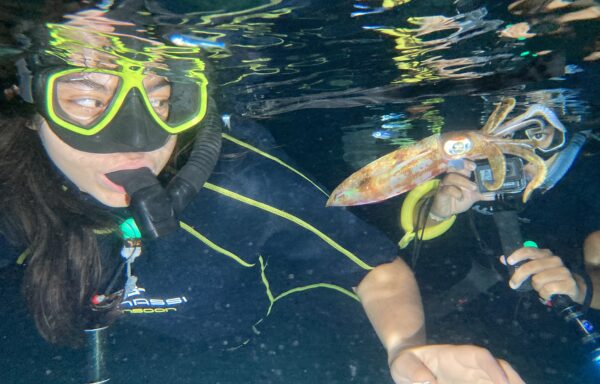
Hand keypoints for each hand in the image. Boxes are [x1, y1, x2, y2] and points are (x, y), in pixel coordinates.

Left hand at [389, 344, 524, 383]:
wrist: (409, 366)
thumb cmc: (406, 363)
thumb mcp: (401, 364)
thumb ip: (412, 371)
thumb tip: (427, 382)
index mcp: (456, 354)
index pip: (481, 356)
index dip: (493, 368)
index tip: (503, 383)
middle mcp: (472, 366)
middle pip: (501, 369)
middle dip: (514, 381)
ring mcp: (477, 378)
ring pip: (503, 381)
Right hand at [430, 160, 493, 219]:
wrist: (447, 211)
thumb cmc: (458, 200)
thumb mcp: (473, 197)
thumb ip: (482, 194)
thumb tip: (495, 193)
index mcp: (460, 176)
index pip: (461, 164)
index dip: (466, 162)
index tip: (474, 166)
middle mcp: (451, 177)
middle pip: (454, 166)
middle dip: (463, 166)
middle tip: (473, 169)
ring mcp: (445, 184)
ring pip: (451, 177)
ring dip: (463, 181)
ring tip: (473, 188)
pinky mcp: (441, 192)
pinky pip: (447, 189)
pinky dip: (456, 193)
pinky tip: (461, 198)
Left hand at [501, 247, 584, 302]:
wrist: (574, 287)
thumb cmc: (549, 277)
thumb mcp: (535, 269)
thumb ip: (520, 264)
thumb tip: (503, 258)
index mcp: (545, 254)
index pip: (529, 250)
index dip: (517, 255)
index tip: (508, 261)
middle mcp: (555, 260)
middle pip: (530, 267)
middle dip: (518, 277)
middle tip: (513, 284)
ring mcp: (563, 271)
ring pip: (537, 280)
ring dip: (536, 288)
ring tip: (541, 288)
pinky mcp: (568, 283)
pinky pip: (547, 290)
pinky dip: (544, 294)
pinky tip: (548, 294)